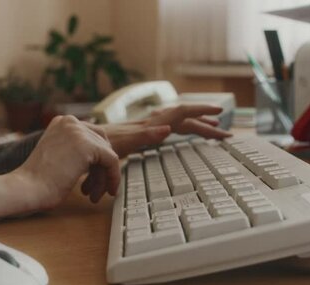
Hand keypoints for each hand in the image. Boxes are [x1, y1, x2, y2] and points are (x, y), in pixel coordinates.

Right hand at [0, 116, 119, 220]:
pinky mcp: (88, 145)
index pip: (92, 137)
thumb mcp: (57, 156)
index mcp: (61, 122)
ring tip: (94, 195)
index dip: (96, 161)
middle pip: (101, 144)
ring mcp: (79, 131)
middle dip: (100, 169)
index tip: (93, 179)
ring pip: (107, 155)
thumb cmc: (37, 181)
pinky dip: (112, 177)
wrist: (27, 188)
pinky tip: (108, 191)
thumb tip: (98, 159)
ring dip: (102, 178)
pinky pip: (112, 161)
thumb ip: (74, 151)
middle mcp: (70, 122)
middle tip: (94, 189)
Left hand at [102, 105, 231, 156]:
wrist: (83, 145)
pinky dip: (180, 128)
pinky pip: (166, 128)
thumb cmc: (100, 146)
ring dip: (195, 124)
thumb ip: (145, 135)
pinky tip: (180, 131)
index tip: (219, 115)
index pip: (182, 114)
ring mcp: (145, 128)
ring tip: (212, 128)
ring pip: (176, 122)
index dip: (201, 112)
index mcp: (151, 125)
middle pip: (184, 119)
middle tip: (225, 133)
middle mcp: (150, 124)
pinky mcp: (139, 134)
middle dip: (206, 123)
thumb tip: (168, 129)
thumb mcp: (123, 143)